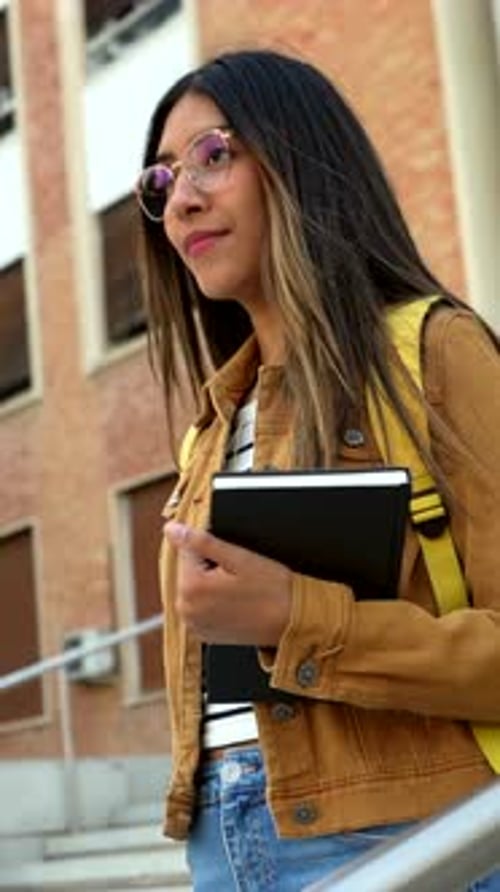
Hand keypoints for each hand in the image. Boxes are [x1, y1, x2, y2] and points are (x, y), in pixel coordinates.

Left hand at [164, 521, 291, 645]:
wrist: (293, 623)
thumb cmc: (273, 591)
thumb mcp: (239, 557)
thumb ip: (200, 542)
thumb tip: (172, 529)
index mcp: (190, 588)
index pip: (187, 549)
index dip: (212, 547)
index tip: (233, 557)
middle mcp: (186, 610)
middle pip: (188, 569)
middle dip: (209, 565)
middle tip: (239, 574)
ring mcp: (195, 624)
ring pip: (195, 587)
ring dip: (211, 582)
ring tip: (239, 588)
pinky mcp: (205, 633)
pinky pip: (201, 605)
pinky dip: (213, 599)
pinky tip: (235, 600)